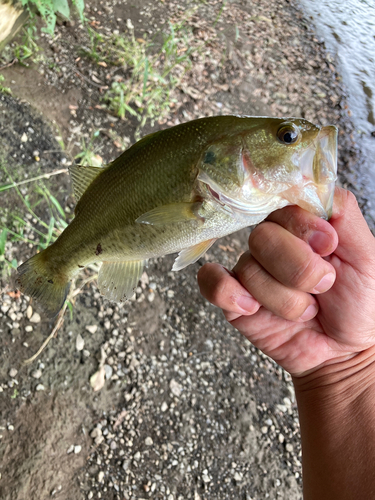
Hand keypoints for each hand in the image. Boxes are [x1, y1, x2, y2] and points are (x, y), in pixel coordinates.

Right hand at [198, 188, 374, 376]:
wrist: (343, 351)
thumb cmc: (358, 302)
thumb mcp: (367, 255)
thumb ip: (343, 215)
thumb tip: (312, 188)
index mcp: (301, 226)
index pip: (285, 207)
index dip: (304, 228)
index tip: (328, 248)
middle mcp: (273, 243)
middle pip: (263, 236)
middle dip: (298, 269)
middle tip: (322, 287)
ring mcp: (251, 270)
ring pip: (249, 269)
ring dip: (285, 300)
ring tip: (306, 311)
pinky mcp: (233, 299)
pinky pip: (212, 283)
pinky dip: (228, 294)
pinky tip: (252, 308)